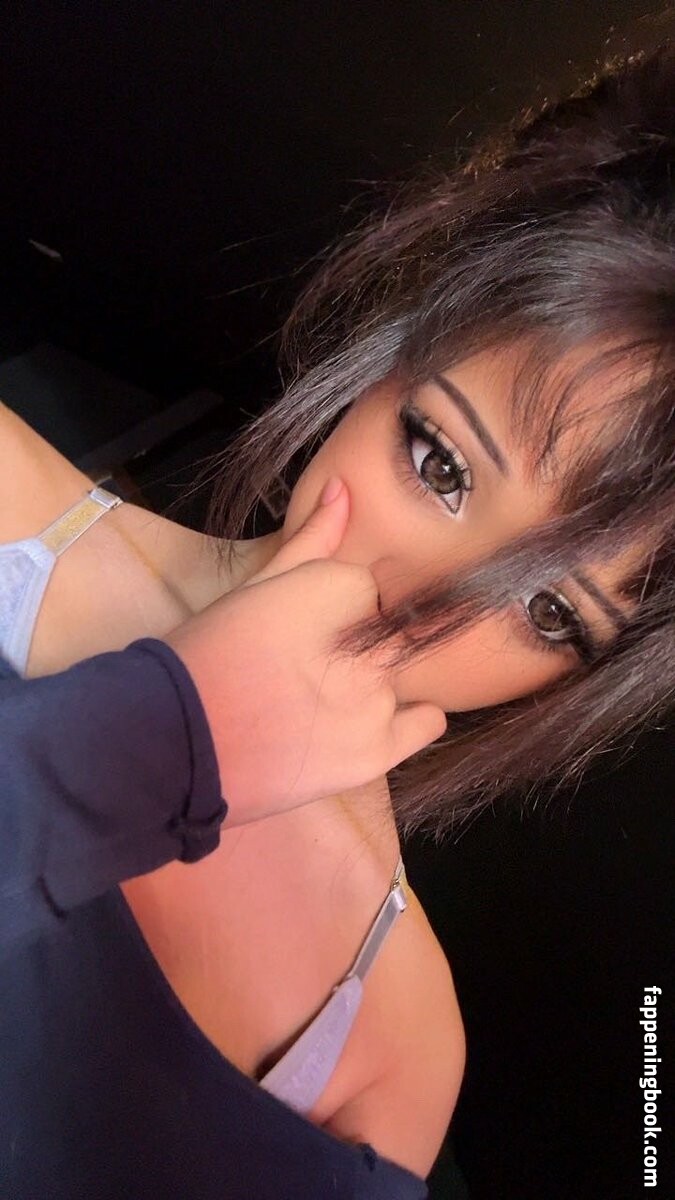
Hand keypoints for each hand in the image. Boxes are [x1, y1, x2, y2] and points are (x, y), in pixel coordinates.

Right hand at [166, 478, 446, 825]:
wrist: (172, 740)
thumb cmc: (203, 657)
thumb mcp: (253, 587)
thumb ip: (310, 540)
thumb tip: (343, 489)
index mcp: (340, 587)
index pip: (369, 590)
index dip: (338, 611)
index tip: (305, 632)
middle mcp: (367, 640)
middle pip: (390, 634)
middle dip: (358, 650)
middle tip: (310, 675)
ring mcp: (376, 698)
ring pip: (402, 677)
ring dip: (373, 687)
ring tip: (321, 709)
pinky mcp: (375, 750)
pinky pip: (426, 723)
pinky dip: (407, 723)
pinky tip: (365, 727)